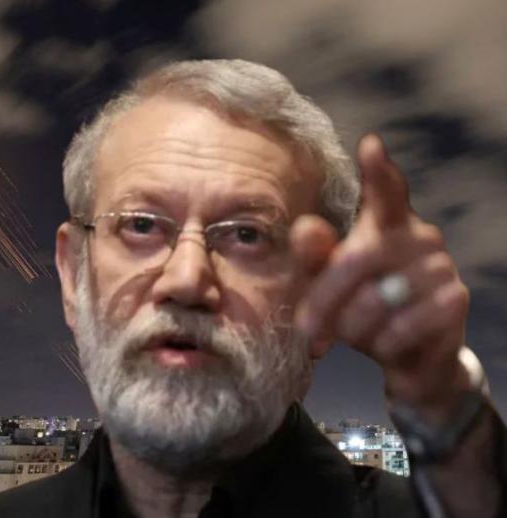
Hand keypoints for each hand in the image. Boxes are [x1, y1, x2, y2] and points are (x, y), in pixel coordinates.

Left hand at [292, 134, 470, 420]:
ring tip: (353, 336)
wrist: (407, 357)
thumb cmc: (361, 309)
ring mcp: (441, 265)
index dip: (378, 171)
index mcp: (385, 222)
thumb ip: (314, 257)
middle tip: (306, 330)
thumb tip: (304, 227)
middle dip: (323, 299)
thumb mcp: (328, 284)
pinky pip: (402, 325)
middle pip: (356, 258)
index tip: (370, 145)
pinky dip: (382, 343)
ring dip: (352, 328)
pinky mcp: (455, 300)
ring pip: (375, 298)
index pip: (385, 190)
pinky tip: (385, 345)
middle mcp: (418, 235)